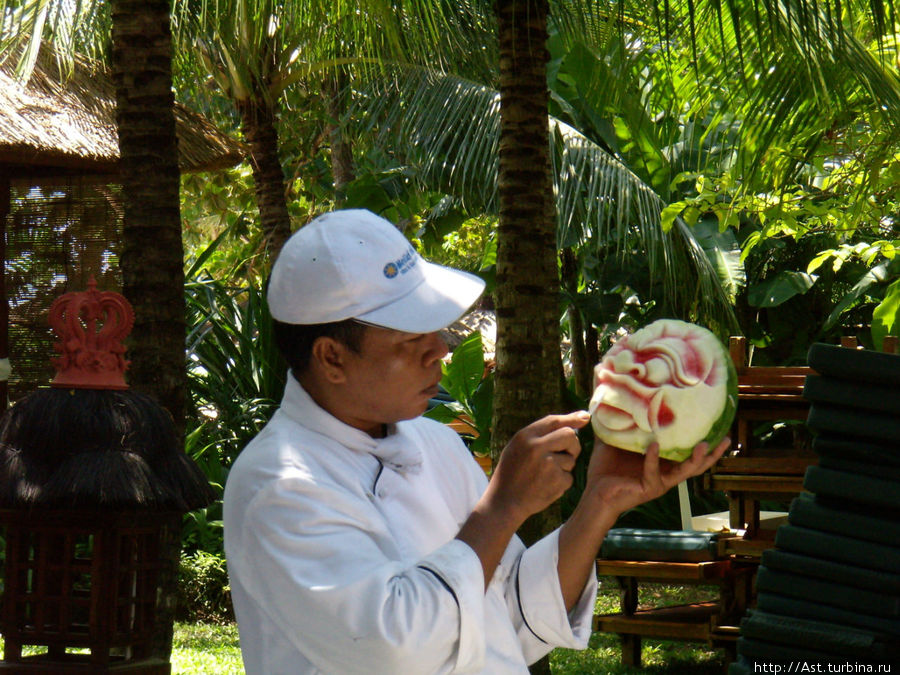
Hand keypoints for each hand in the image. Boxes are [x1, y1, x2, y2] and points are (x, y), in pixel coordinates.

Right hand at [485, 411, 590, 525]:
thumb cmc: (512, 473)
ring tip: (544, 476)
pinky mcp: (557, 480)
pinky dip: (561, 482)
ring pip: (571, 459)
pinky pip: (569, 477)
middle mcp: (537, 446)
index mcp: (525, 436)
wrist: (504, 502)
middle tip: (567, 453)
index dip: (571, 418)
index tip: (585, 417)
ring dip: (564, 467)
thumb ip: (539, 435)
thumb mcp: (517, 447)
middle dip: (573, 444)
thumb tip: (569, 423)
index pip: (553, 421)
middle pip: (569, 435)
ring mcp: (548, 464)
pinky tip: (546, 487)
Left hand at [584, 436, 729, 519]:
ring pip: (686, 472)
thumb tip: (612, 400)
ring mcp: (660, 482)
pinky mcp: (649, 488)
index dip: (703, 443)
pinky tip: (654, 446)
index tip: (716, 427)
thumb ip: (617, 425)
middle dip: (713, 453)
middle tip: (726, 438)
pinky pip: (654, 472)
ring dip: (696, 459)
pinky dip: (653, 459)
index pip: (686, 453)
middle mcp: (666, 473)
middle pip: (697, 465)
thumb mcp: (613, 442)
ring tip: (705, 444)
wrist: (595, 493)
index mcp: (662, 463)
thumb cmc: (606, 470)